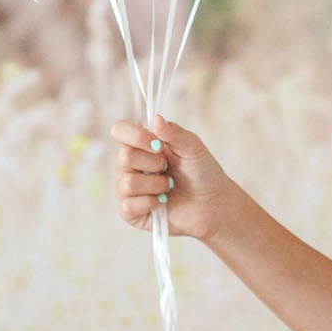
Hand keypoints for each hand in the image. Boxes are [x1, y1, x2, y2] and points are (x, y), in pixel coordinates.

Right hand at [109, 112, 235, 244]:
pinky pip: (129, 205)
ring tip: (169, 186)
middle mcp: (129, 165)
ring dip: (156, 185)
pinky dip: (152, 202)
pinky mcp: (130, 212)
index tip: (158, 144)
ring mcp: (127, 189)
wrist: (211, 202)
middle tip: (168, 168)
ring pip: (128, 183)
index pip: (119, 131)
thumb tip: (155, 118)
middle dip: (153, 163)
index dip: (135, 136)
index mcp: (140, 145)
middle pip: (123, 157)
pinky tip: (163, 201)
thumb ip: (173, 132)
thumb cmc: (201, 172)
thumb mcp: (192, 147)